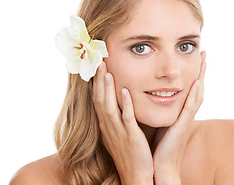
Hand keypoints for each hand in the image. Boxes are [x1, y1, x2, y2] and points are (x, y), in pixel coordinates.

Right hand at [93, 62, 153, 184]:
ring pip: (108, 107)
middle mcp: (109, 127)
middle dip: (99, 80)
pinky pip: (126, 119)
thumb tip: (122, 100)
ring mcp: (118, 132)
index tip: (98, 67)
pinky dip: (125, 104)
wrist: (136, 176)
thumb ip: (119, 117)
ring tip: (107, 71)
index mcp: (107, 125)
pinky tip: (125, 91)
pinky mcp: (130, 138)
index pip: (98, 100)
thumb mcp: (120, 133)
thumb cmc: (131, 154)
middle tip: (99, 62)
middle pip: (100, 99)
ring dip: (107, 88)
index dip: (97, 83)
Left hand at [152, 51, 206, 183]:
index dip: (194, 74)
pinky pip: (189, 108)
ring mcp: (186, 121)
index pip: (190, 89)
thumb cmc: (159, 146)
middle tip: (204, 54)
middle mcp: (186, 115)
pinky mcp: (182, 127)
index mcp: (181, 113)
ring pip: (197, 95)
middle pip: (197, 89)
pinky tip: (196, 83)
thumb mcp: (161, 123)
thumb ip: (161, 110)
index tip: (196, 58)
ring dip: (201, 78)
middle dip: (201, 71)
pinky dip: (194, 95)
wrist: (160, 166)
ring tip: (203, 61)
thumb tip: (153, 96)